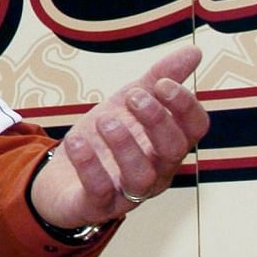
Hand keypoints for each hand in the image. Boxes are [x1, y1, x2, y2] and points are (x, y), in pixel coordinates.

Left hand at [30, 44, 209, 230]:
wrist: (62, 178)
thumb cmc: (105, 140)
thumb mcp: (128, 103)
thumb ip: (158, 78)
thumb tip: (194, 51)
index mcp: (167, 144)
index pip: (194, 129)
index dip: (184, 106)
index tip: (161, 83)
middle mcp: (156, 171)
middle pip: (173, 151)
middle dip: (157, 121)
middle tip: (134, 97)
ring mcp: (128, 192)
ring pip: (141, 177)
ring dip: (125, 146)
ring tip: (106, 120)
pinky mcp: (96, 205)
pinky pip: (98, 191)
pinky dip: (89, 166)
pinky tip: (77, 141)